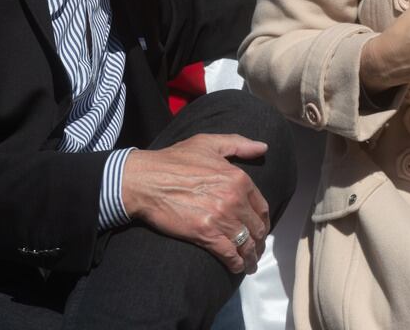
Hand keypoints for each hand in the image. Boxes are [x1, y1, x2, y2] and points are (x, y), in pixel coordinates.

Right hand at [121, 134, 269, 274]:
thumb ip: (239, 144)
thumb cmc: (174, 160)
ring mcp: (221, 218)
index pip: (261, 207)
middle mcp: (234, 199)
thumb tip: (263, 147)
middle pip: (256, 228)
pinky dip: (236, 264)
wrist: (146, 180)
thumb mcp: (209, 143)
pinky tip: (236, 267)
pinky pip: (229, 254)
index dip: (263, 221)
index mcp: (238, 178)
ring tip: (250, 264)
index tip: (261, 228)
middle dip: (259, 241)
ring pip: (246, 244)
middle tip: (257, 250)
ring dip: (250, 257)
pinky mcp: (205, 235)